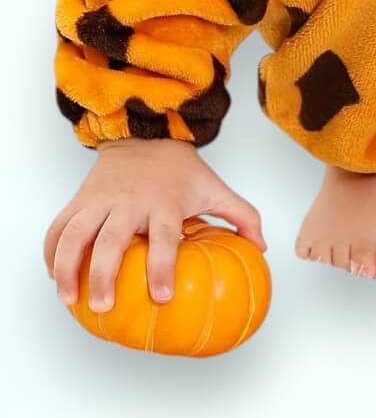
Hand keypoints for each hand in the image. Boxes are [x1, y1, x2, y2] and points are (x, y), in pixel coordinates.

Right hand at [43, 136, 266, 313]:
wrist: (146, 130)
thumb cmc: (181, 169)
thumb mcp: (213, 187)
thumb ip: (240, 214)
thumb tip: (262, 246)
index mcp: (163, 201)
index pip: (164, 237)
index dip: (162, 267)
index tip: (162, 297)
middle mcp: (129, 201)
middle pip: (111, 240)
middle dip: (104, 275)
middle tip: (104, 307)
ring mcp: (100, 199)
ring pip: (75, 234)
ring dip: (67, 268)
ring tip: (69, 300)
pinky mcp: (80, 198)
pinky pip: (58, 227)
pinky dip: (52, 253)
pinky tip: (54, 276)